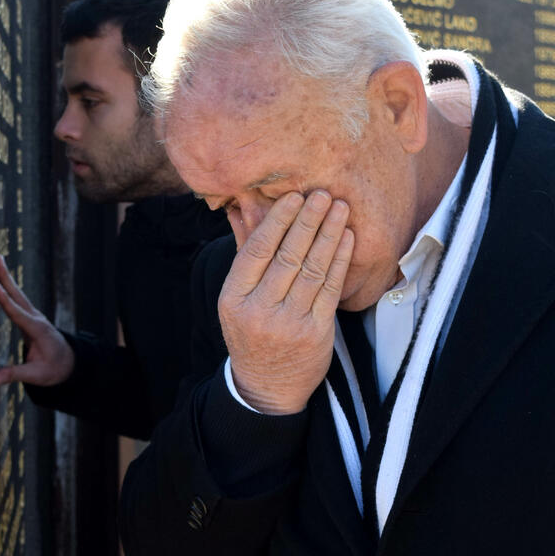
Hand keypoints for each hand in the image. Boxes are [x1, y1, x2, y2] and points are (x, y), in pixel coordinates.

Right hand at [0, 255, 73, 385]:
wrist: (69, 363)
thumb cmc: (54, 369)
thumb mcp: (38, 375)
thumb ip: (17, 374)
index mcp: (39, 331)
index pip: (19, 314)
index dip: (7, 301)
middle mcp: (37, 319)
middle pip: (19, 296)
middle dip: (8, 278)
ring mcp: (35, 317)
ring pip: (18, 295)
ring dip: (7, 278)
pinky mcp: (31, 318)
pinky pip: (17, 300)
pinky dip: (9, 287)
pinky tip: (0, 279)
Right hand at [219, 190, 353, 414]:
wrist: (268, 386)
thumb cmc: (250, 333)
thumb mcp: (237, 297)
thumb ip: (244, 252)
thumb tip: (244, 208)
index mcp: (233, 298)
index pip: (257, 251)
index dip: (278, 221)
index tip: (294, 197)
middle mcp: (260, 310)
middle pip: (288, 256)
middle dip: (307, 221)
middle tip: (322, 194)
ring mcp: (290, 323)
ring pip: (313, 270)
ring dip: (328, 235)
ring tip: (339, 208)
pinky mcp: (316, 333)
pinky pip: (331, 289)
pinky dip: (340, 261)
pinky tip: (346, 238)